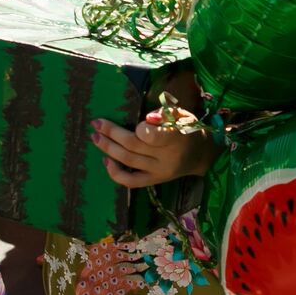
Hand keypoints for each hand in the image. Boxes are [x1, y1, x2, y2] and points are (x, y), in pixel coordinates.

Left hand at [91, 109, 216, 188]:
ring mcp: (159, 172)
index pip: (154, 136)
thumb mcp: (183, 116)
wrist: (200, 155)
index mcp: (177, 138)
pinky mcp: (154, 181)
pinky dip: (115, 172)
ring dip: (107, 148)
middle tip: (96, 123)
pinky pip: (130, 181)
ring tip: (95, 137)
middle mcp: (167, 158)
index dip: (141, 129)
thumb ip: (166, 113)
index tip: (136, 122)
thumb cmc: (188, 129)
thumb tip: (147, 118)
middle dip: (111, 133)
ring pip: (128, 160)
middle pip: (133, 145)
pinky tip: (105, 160)